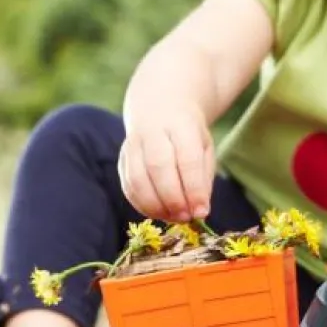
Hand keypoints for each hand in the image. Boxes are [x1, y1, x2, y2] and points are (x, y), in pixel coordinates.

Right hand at [119, 102, 214, 221]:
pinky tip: (158, 212)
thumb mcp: (204, 148)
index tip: (201, 211)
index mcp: (181, 125)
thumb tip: (199, 211)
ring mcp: (133, 144)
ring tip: (173, 217)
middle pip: (158, 166)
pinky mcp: (122, 159)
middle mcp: (153, 132)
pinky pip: (128, 186)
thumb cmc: (188, 134)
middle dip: (173, 198)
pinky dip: (142, 205)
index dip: (193, 188)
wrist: (159, 108)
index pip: (187, 157)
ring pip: (138, 178)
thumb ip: (203, 179)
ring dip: (156, 205)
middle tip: (186, 217)